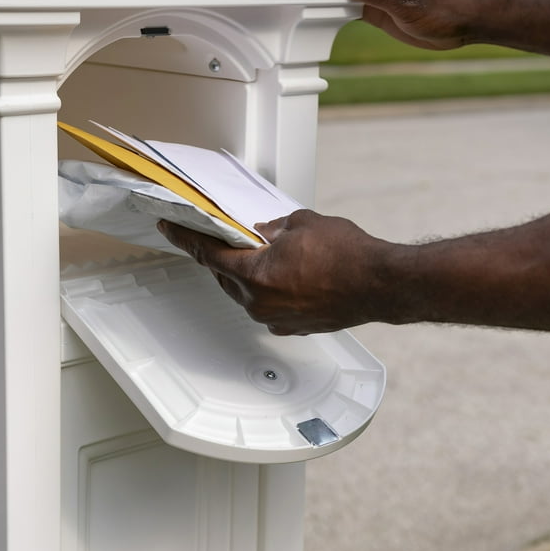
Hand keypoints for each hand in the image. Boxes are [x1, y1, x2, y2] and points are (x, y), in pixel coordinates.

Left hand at [158, 209, 394, 335]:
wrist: (379, 284)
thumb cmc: (346, 254)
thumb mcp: (303, 224)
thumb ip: (274, 228)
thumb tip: (263, 233)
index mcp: (255, 275)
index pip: (209, 255)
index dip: (186, 240)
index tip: (170, 230)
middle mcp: (259, 302)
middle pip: (226, 276)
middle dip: (224, 256)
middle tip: (227, 238)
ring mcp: (276, 318)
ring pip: (246, 293)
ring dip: (247, 274)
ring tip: (263, 254)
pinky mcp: (293, 326)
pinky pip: (268, 306)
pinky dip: (267, 289)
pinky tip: (283, 275)